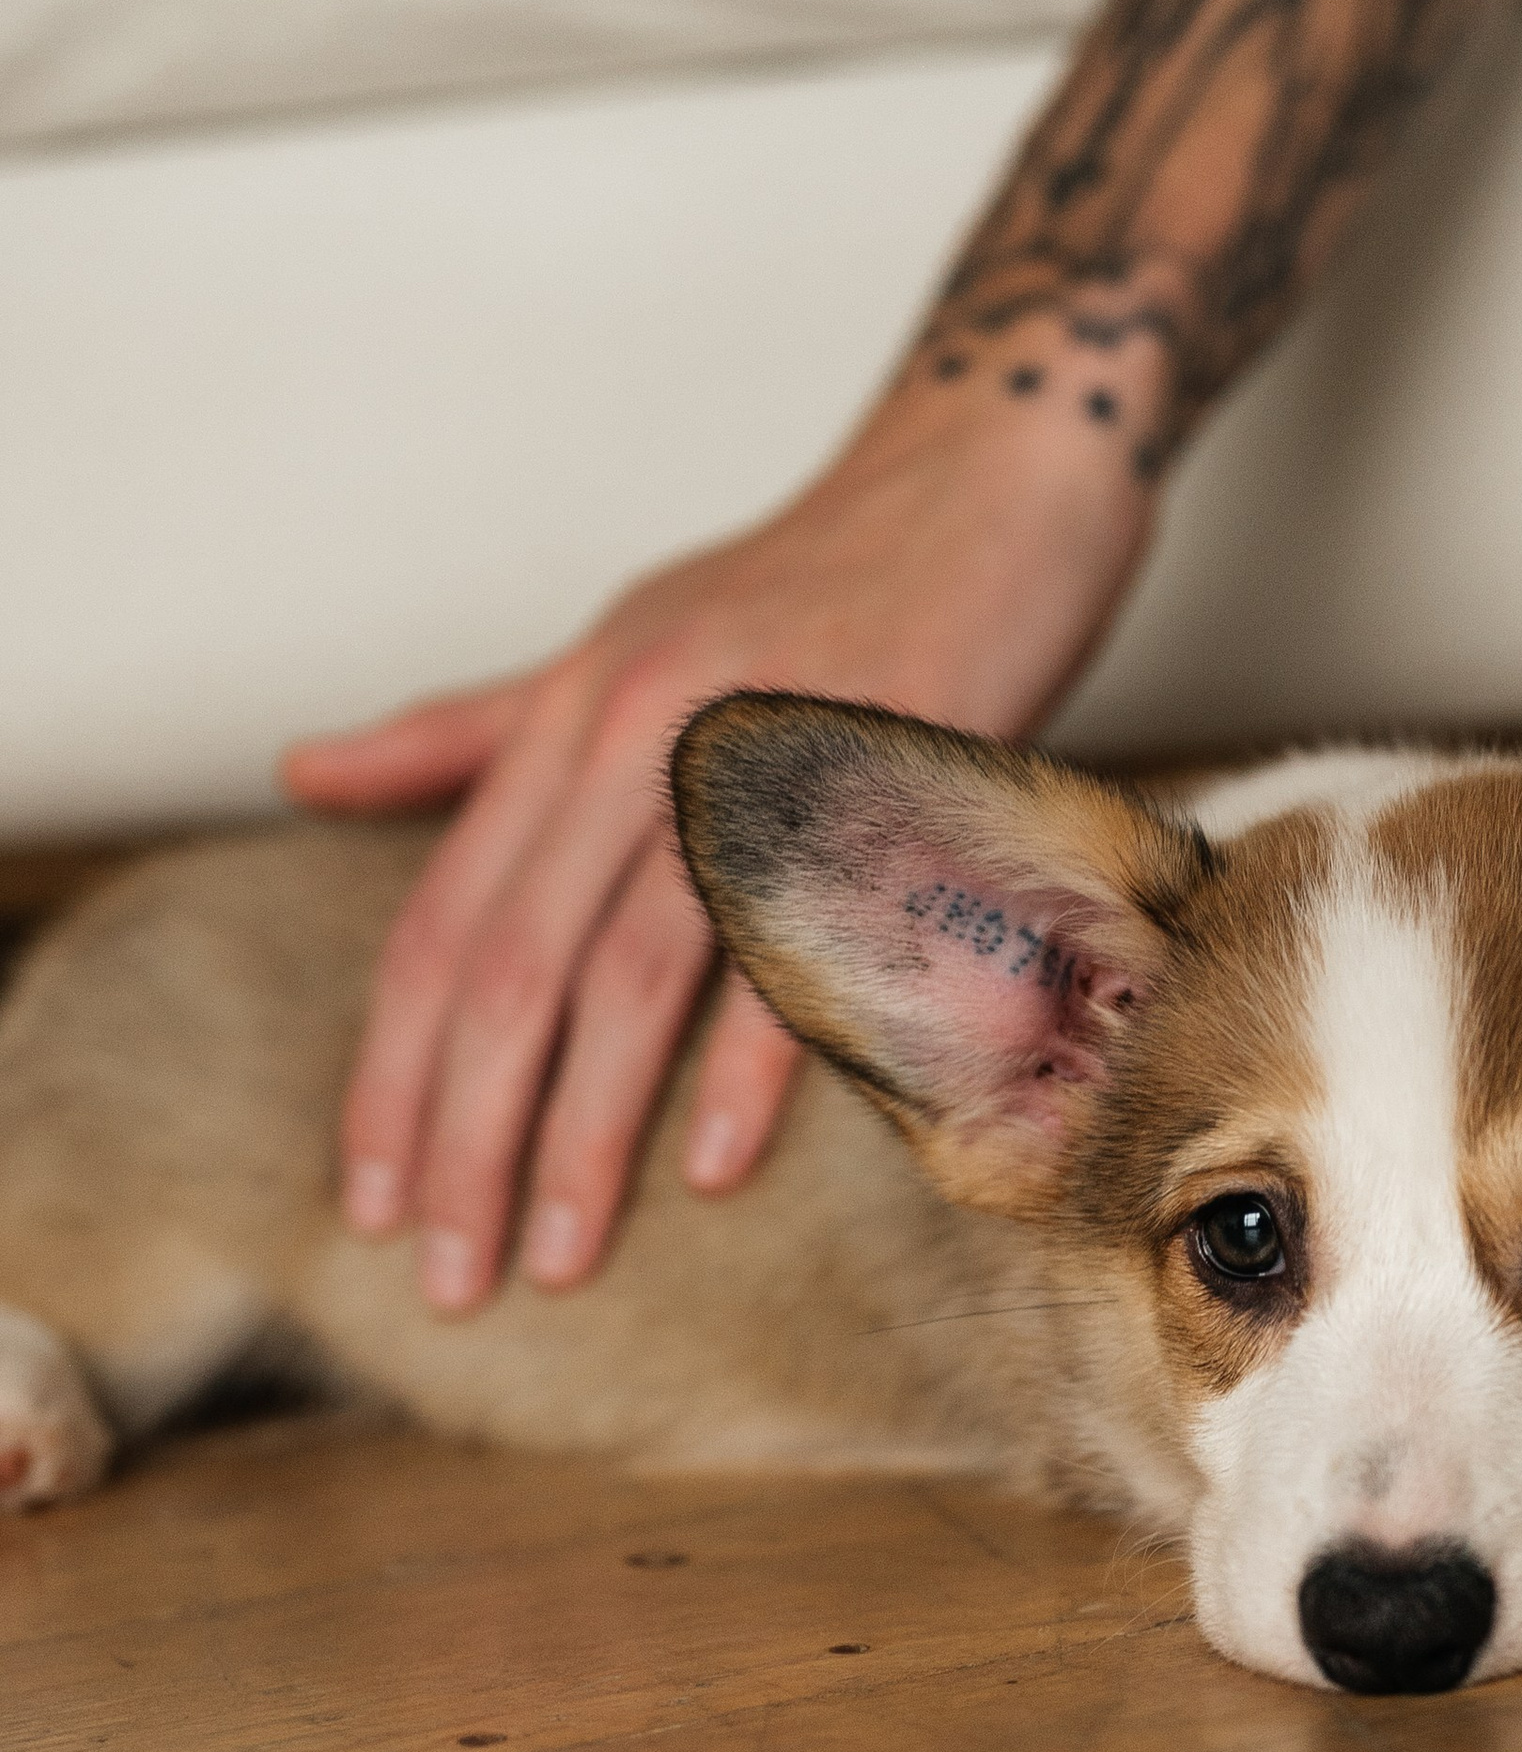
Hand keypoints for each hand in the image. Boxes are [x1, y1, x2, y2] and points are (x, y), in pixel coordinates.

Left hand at [282, 373, 1156, 1310]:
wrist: (990, 475)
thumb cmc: (816, 584)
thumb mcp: (618, 649)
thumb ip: (470, 735)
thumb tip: (302, 775)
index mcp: (570, 716)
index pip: (442, 924)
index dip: (393, 1072)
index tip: (373, 1201)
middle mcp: (634, 733)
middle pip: (513, 968)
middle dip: (467, 1137)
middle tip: (450, 1276)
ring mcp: (749, 754)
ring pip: (630, 973)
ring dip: (584, 1134)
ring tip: (555, 1255)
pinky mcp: (868, 775)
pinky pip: (791, 940)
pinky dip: (746, 1063)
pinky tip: (707, 1168)